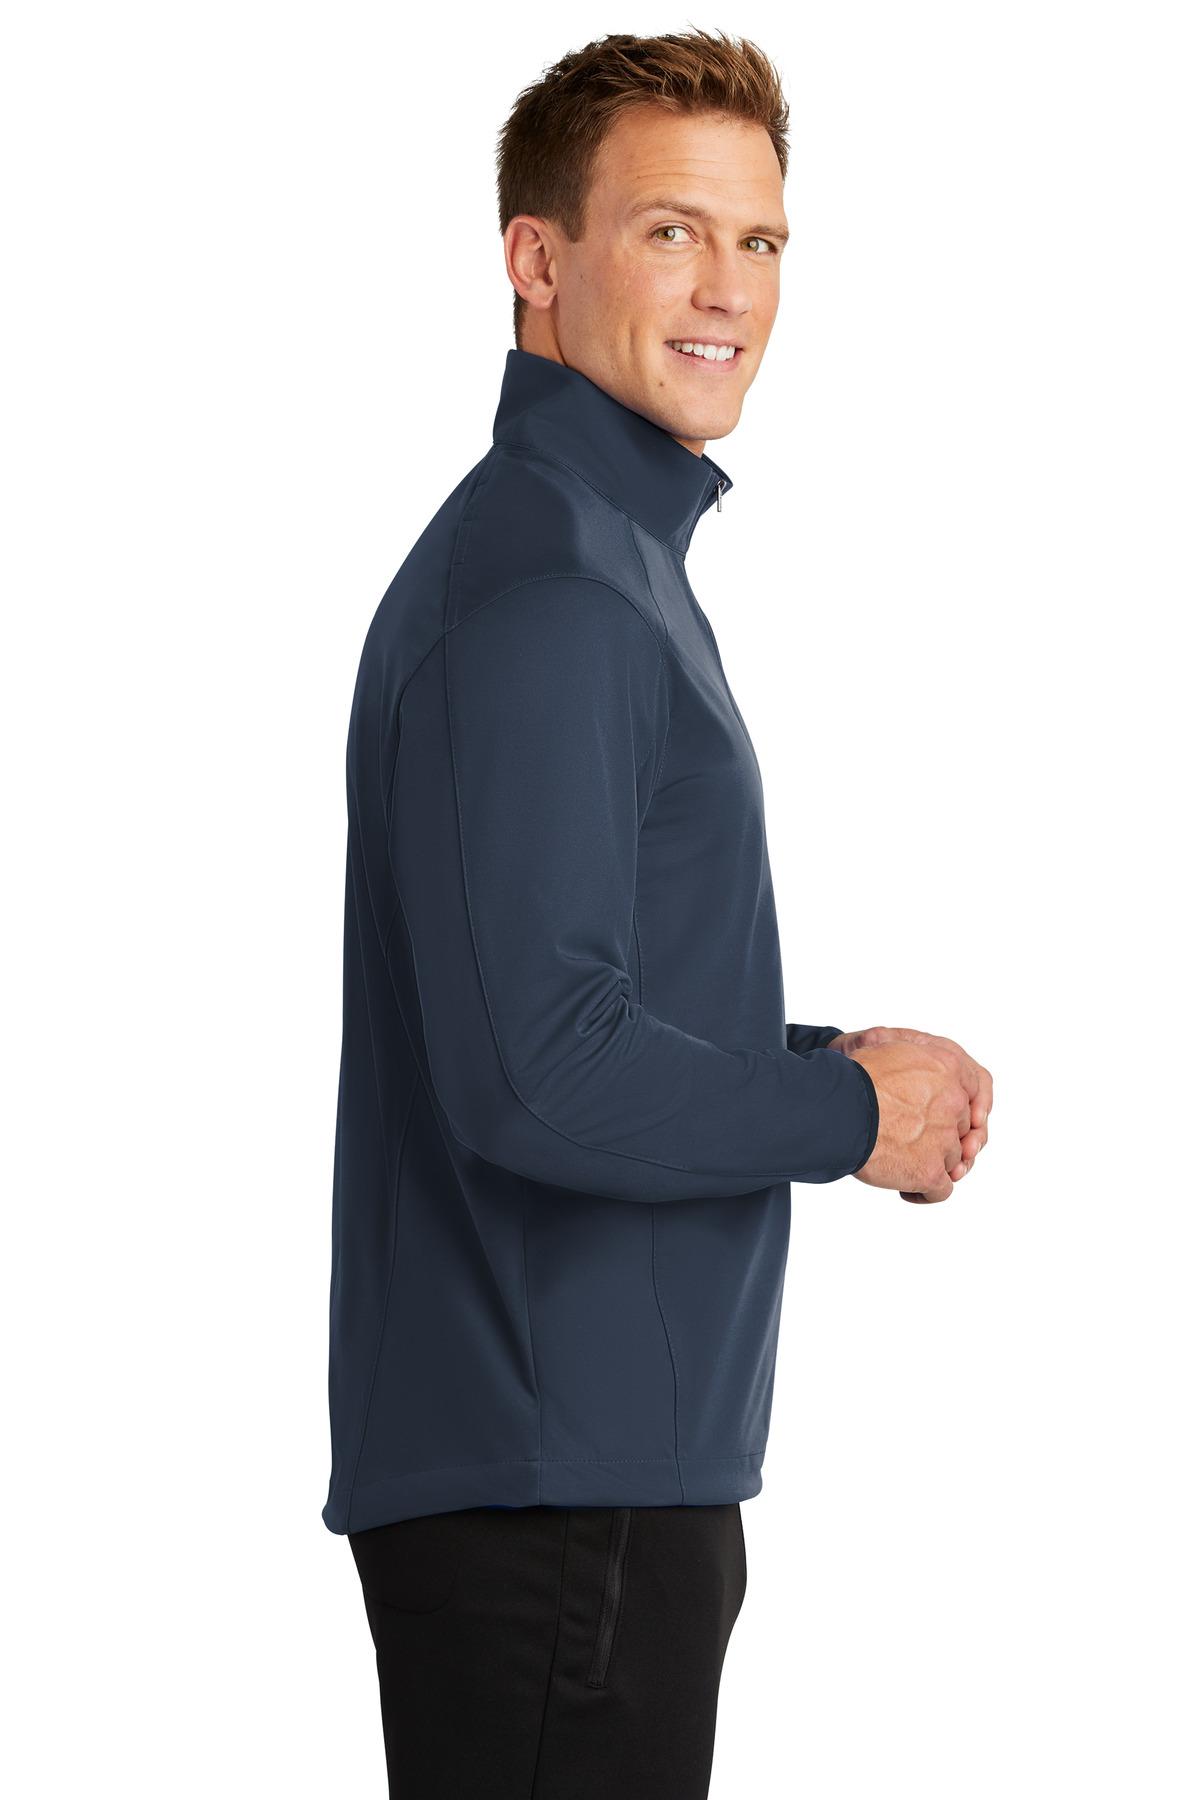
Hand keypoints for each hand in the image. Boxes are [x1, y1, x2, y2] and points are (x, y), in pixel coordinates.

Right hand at [832, 1030, 991, 1202]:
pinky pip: (941, 1191)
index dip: (955, 1107)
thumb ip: (915, 1060)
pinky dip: (925, 1193)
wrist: (839, 1110)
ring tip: (901, 1165)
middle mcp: (954, 1101)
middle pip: (959, 1127)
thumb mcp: (890, 1049)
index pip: (971, 1090)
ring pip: (951, 1159)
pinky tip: (906, 1190)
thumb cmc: (853, 1079)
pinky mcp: (931, 1171)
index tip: (939, 1117)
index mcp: (947, 1066)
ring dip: (930, 1164)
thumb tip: (911, 1072)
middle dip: (939, 1136)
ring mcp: (945, 1139)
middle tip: (911, 1142)